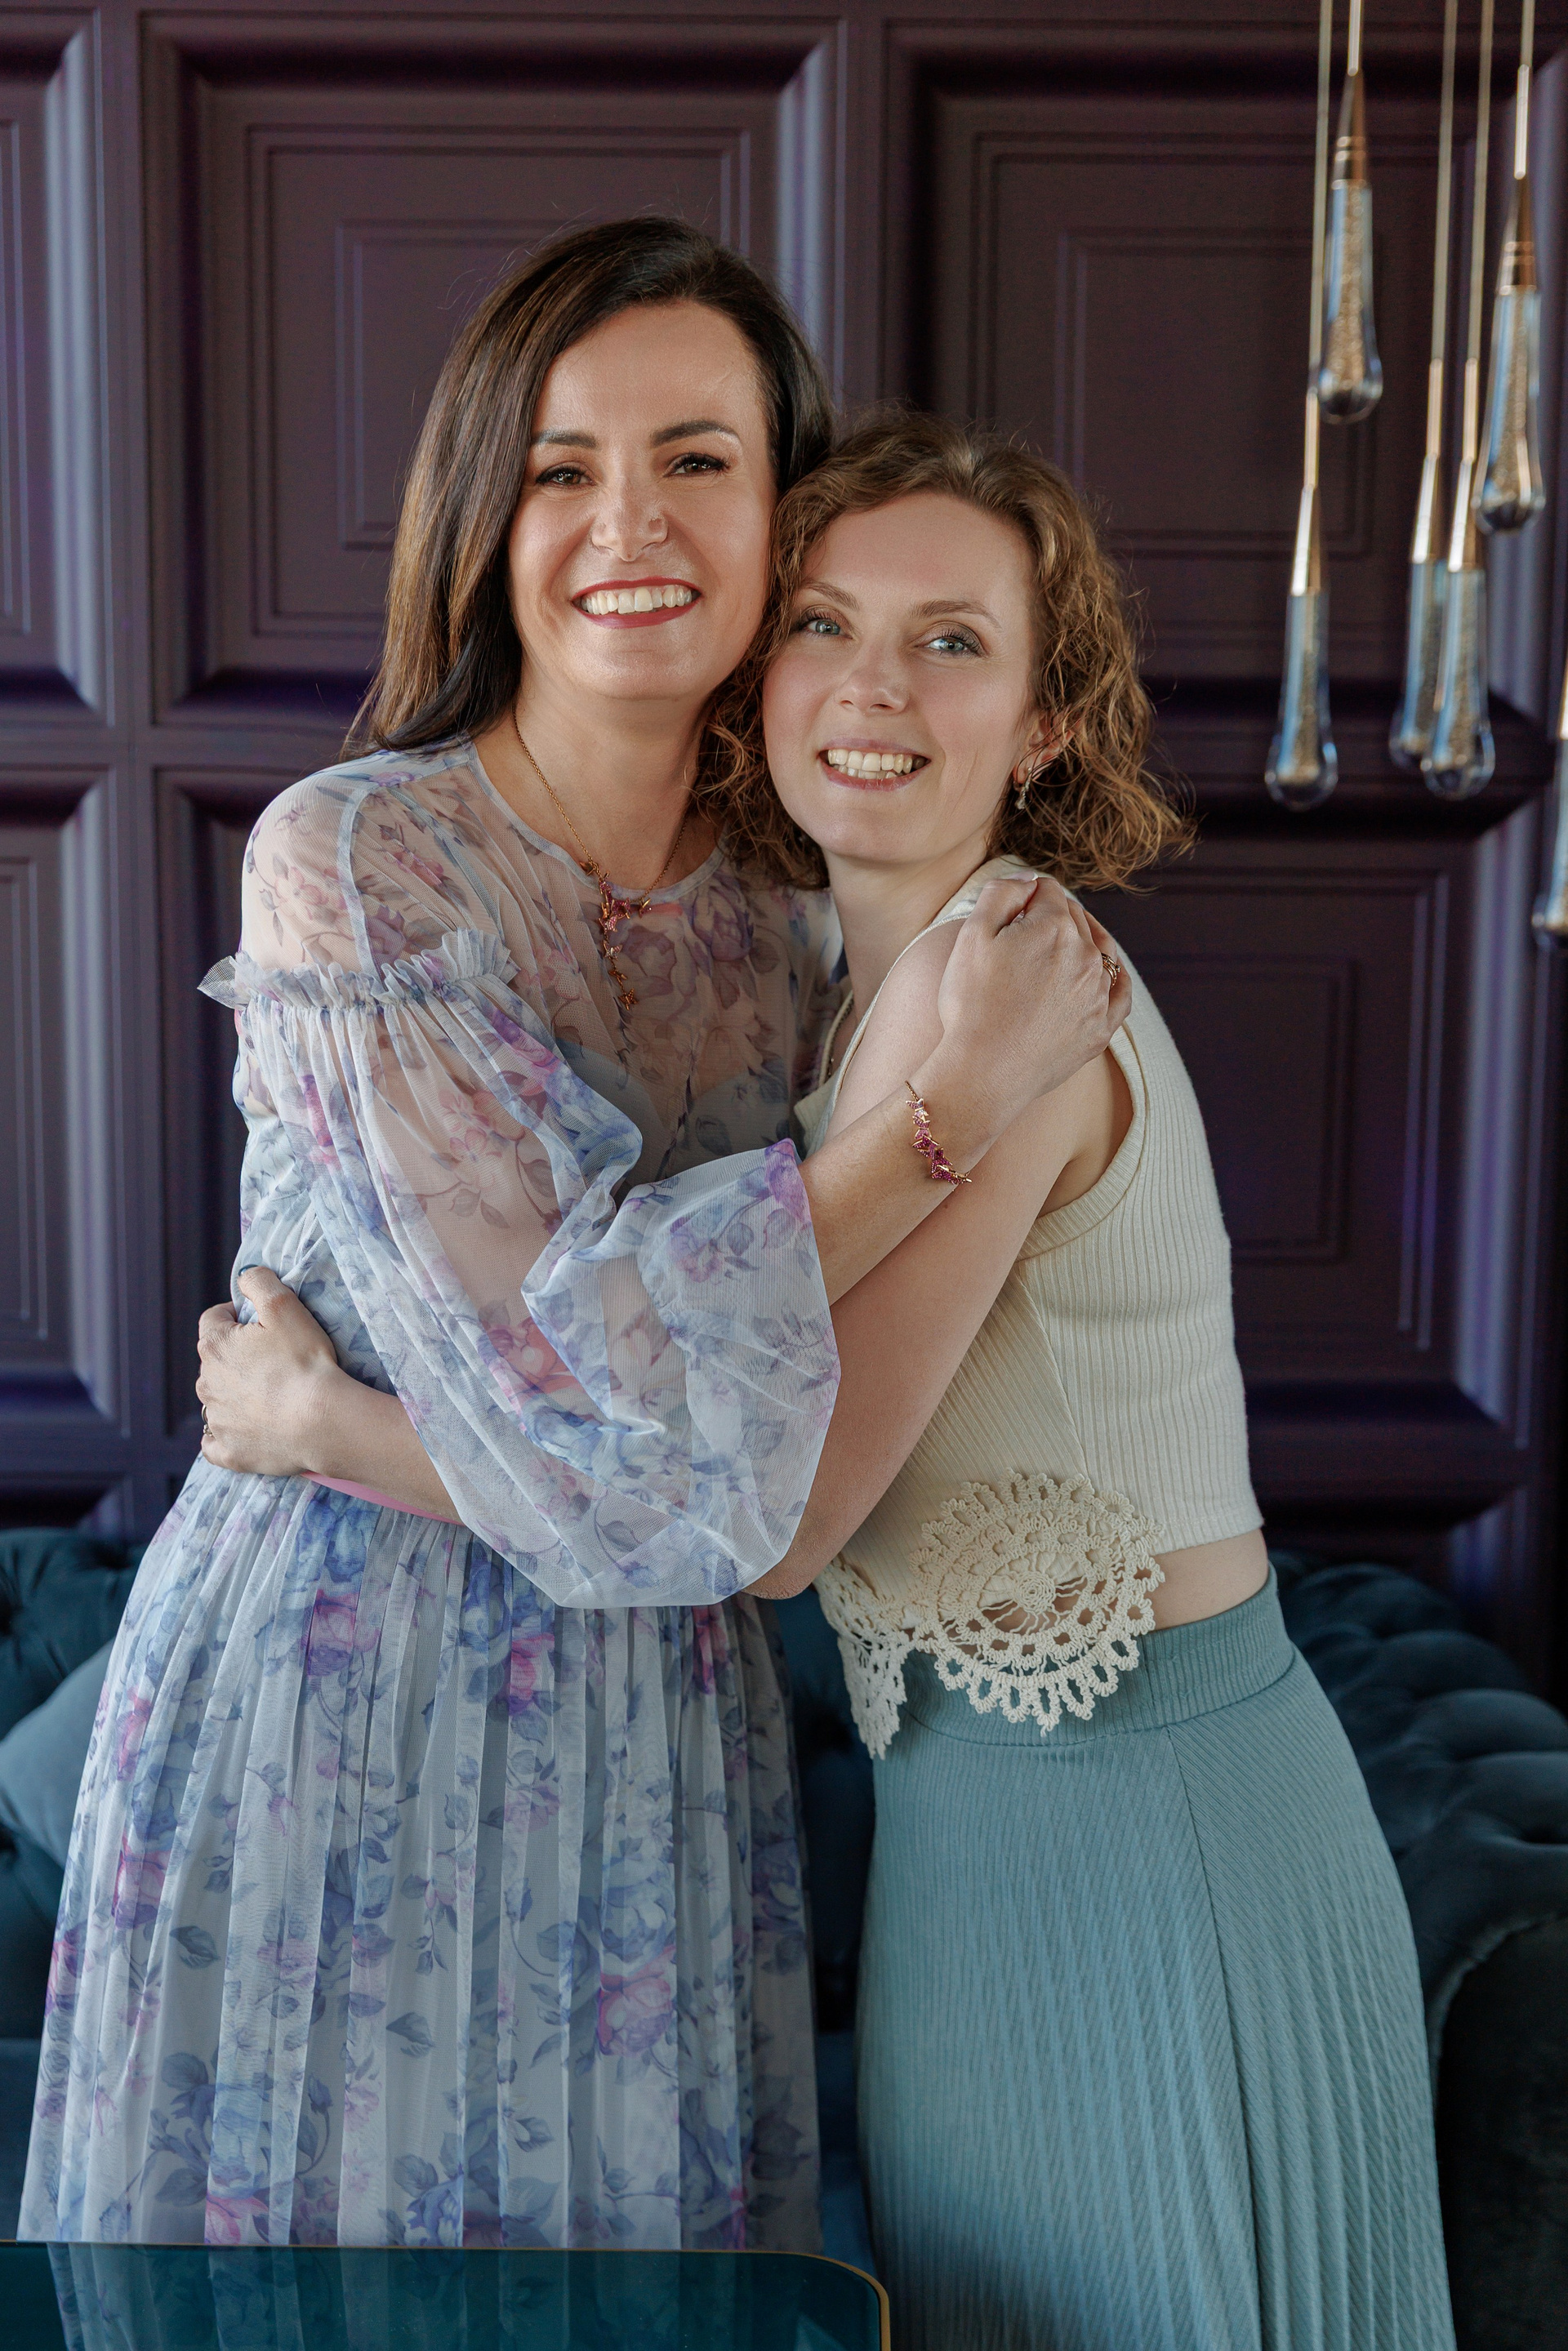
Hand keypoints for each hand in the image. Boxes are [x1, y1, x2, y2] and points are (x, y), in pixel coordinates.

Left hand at [197, 1267, 342, 1476]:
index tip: (256, 1321)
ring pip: (217, 1400)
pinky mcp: (229, 1452)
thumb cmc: (305, 1362)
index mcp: (215, 1346)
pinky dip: (225, 1436)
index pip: (213, 1319)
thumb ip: (259, 1281)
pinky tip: (243, 1430)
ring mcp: (216, 1421)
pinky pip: (214, 1444)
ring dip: (234, 1394)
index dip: (233, 1315)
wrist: (322, 1421)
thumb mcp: (285, 1306)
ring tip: (269, 1395)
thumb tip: (245, 1276)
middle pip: (214, 1361)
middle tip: (273, 1359)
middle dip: (236, 1357)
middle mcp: (206, 1383)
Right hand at [930, 876, 1129, 1133]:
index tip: (1007, 914)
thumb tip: (1029, 880)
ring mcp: (1098, 993)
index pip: (1045, 891)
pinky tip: (1103, 974)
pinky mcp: (1101, 1027)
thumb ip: (1002, 892)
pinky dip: (1113, 977)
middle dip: (1050, 918)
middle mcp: (1086, 954)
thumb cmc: (970, 1005)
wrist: (983, 1073)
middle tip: (1021, 937)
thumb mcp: (972, 935)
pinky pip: (1120, 992)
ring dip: (1081, 941)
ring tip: (1058, 948)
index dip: (1023, 897)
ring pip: (1099, 949)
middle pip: (1073, 917)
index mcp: (1054, 926)